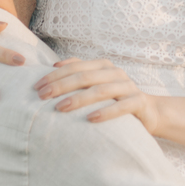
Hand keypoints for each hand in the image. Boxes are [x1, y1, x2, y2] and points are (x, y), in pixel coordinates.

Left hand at [35, 58, 162, 134]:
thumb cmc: (115, 98)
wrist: (148, 111)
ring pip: (100, 90)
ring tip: (60, 107)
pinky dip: (105, 112)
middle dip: (61, 86)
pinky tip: (90, 119)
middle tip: (42, 96)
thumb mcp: (97, 83)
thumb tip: (54, 66)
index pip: (75, 67)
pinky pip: (121, 107)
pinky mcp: (138, 102)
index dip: (55, 75)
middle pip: (84, 77)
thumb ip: (79, 72)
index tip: (37, 86)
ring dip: (79, 99)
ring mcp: (128, 87)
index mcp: (103, 66)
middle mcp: (115, 73)